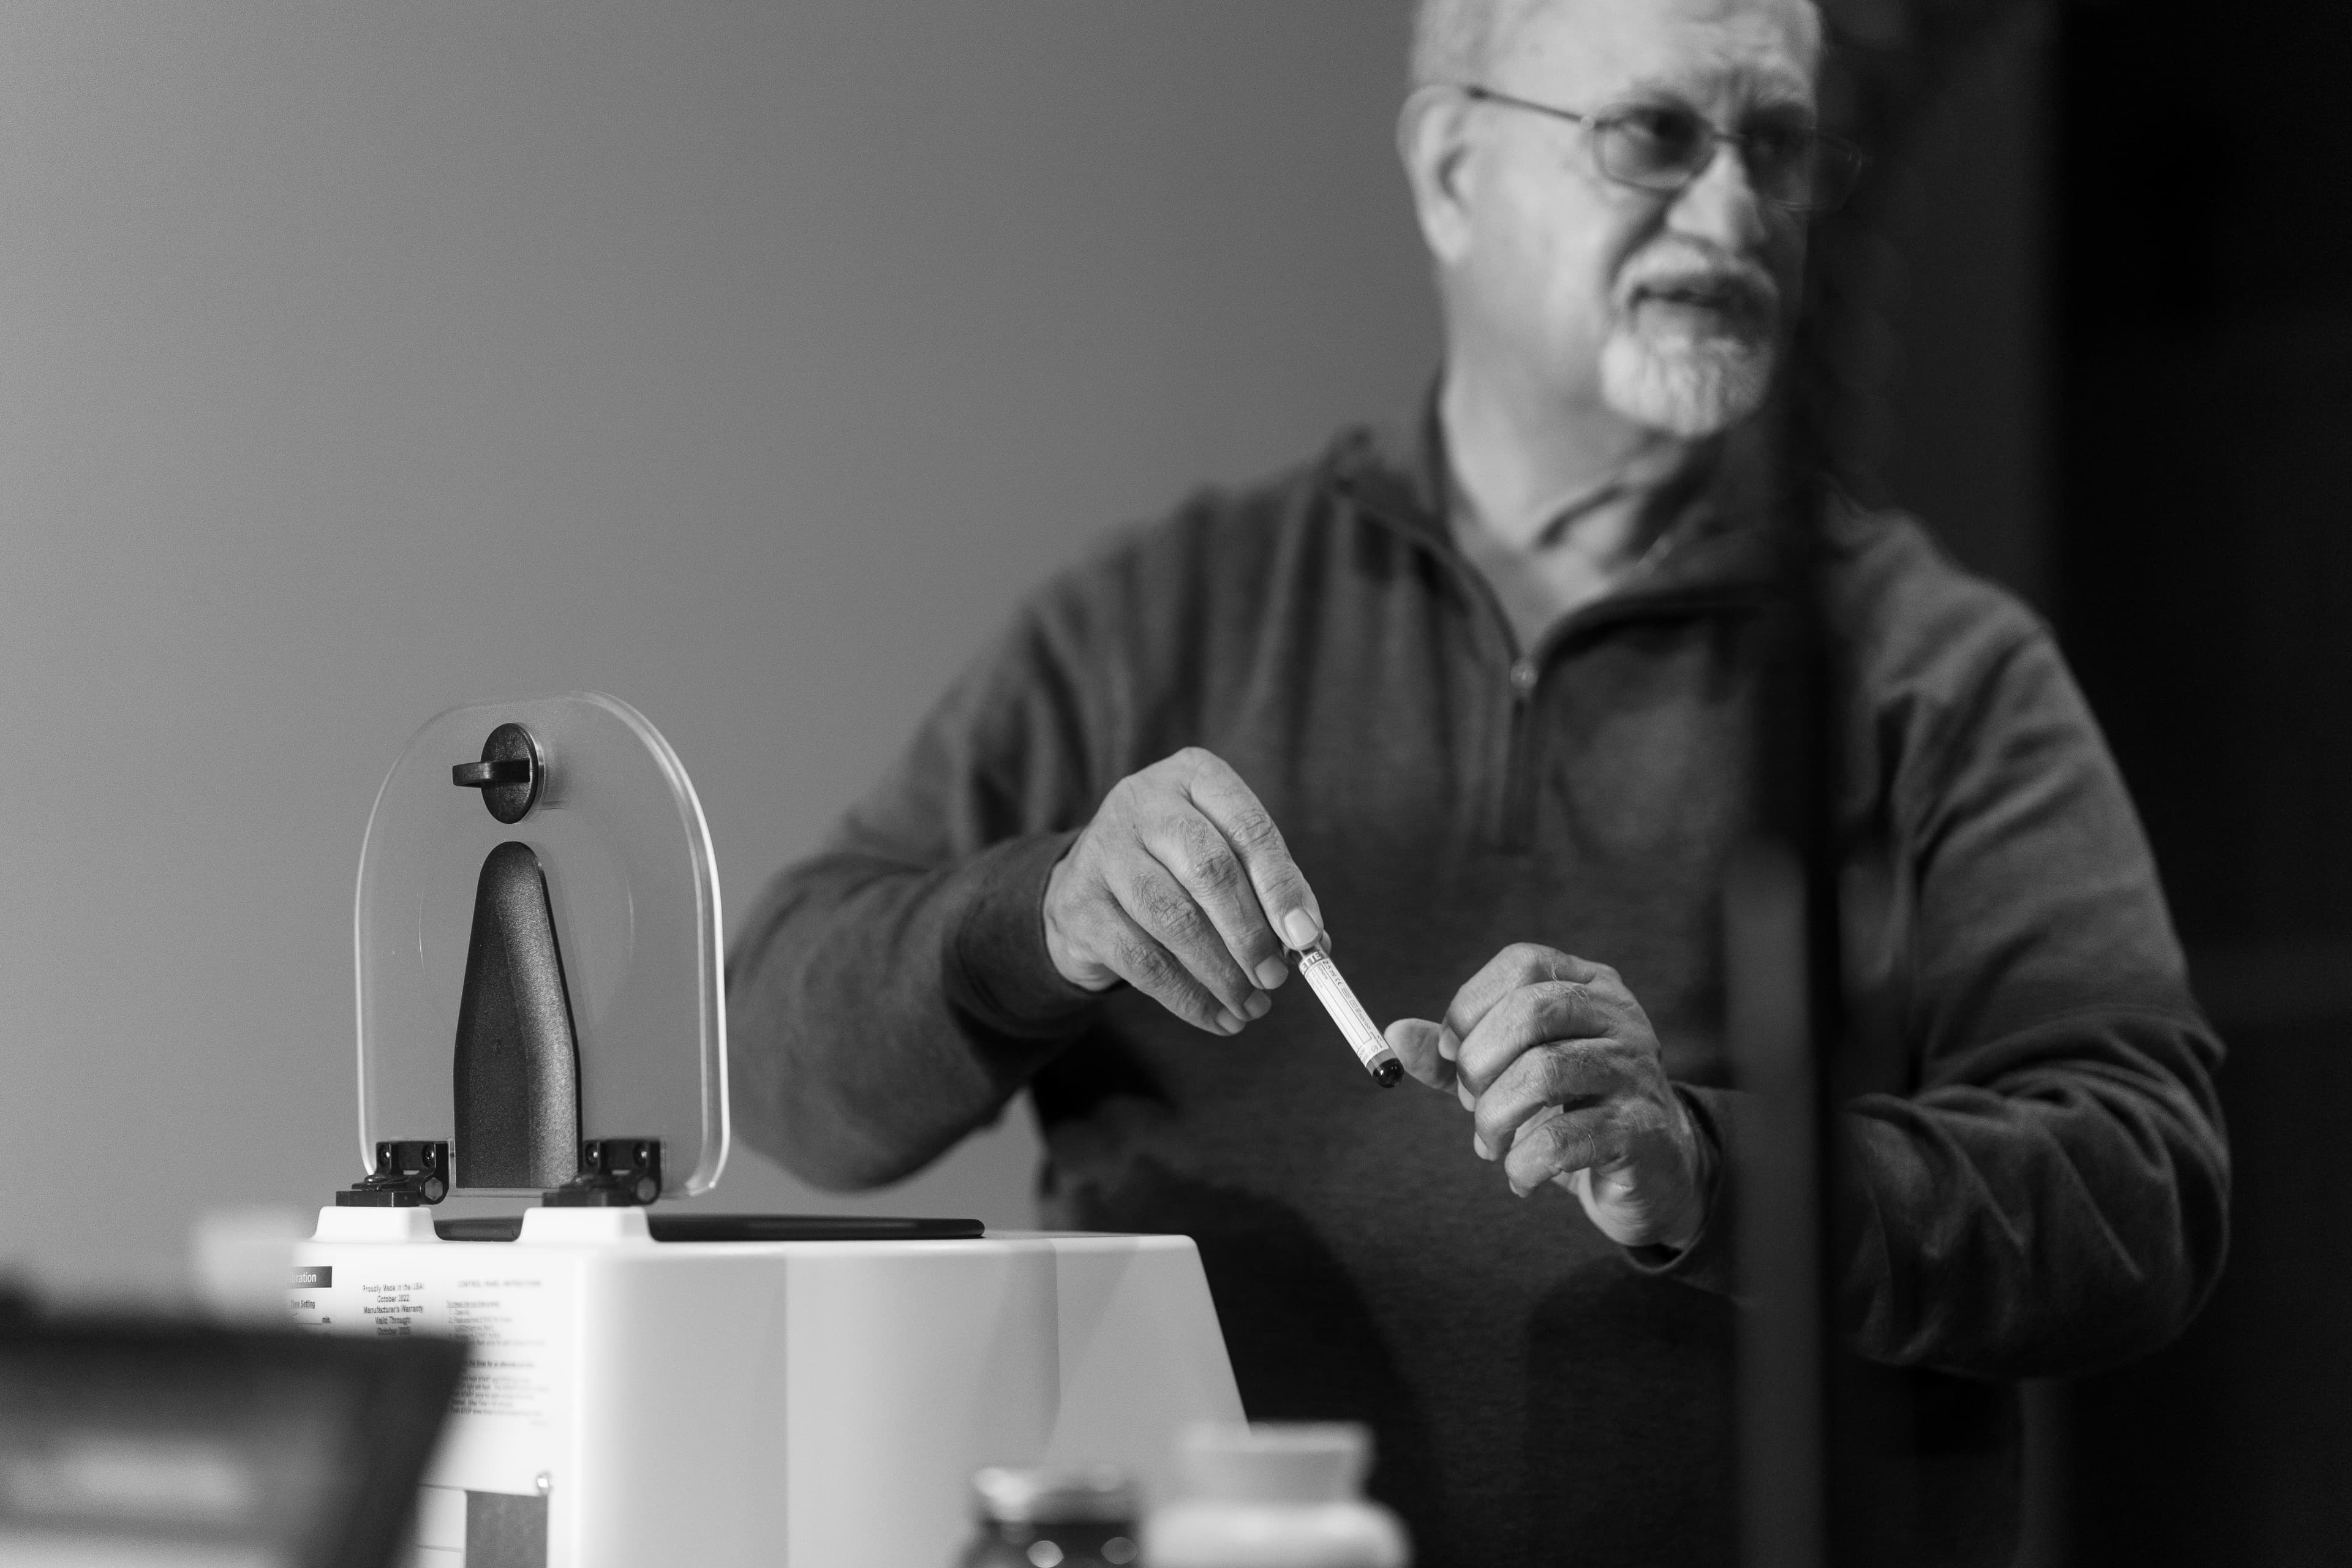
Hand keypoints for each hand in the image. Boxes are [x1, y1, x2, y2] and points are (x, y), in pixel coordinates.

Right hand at [1043, 748, 1324, 1034]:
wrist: (1085, 884)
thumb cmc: (1175, 866)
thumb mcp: (1223, 853)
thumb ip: (1267, 887)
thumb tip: (1313, 939)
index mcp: (1193, 776)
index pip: (1248, 828)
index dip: (1281, 886)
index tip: (1307, 936)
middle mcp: (1142, 802)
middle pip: (1209, 870)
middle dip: (1250, 933)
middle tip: (1276, 978)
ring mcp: (1103, 851)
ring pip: (1174, 919)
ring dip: (1222, 973)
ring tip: (1251, 1005)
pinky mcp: (1080, 904)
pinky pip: (1143, 961)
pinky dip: (1188, 997)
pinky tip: (1219, 1017)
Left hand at [1385, 944, 1708, 1248]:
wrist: (1656, 1173)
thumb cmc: (1575, 1111)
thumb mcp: (1512, 1073)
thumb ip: (1456, 1054)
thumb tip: (1394, 1034)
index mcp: (1589, 986)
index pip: (1522, 963)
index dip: (1470, 1005)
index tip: (1451, 1053)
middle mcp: (1620, 1017)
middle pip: (1532, 1011)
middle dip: (1479, 1063)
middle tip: (1470, 1105)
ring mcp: (1636, 1071)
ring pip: (1545, 1072)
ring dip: (1494, 1118)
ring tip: (1491, 1145)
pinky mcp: (1642, 1131)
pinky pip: (1564, 1140)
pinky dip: (1523, 1163)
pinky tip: (1522, 1176)